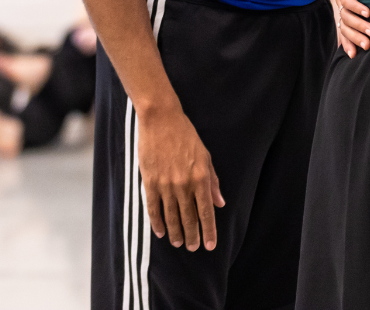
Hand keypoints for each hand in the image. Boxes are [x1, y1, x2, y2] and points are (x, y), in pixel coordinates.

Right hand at [138, 105, 224, 250]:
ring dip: (176, 232)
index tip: (210, 245)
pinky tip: (161, 232)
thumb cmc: (186, 136)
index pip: (206, 211)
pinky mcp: (150, 182)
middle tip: (193, 248)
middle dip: (192, 235)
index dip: (209, 230)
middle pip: (189, 217)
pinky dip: (157, 223)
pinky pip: (153, 208)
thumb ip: (212, 181)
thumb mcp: (206, 156)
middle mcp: (184, 184)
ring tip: (179, 243)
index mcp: (201, 177)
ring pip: (171, 216)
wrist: (161, 121)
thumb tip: (220, 203)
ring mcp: (166, 184)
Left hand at [324, 0, 369, 57]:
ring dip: (359, 25)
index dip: (348, 42)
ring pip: (347, 16)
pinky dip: (357, 8)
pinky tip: (367, 13)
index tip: (355, 55)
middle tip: (367, 46)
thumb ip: (368, 2)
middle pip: (345, 26)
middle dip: (356, 37)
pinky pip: (348, 0)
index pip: (345, 29)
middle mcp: (342, 5)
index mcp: (346, 8)